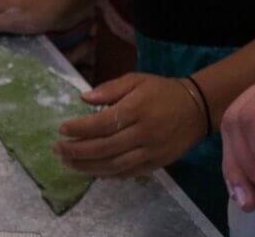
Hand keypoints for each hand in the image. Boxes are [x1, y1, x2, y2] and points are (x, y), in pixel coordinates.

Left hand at [54, 73, 205, 178]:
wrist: (197, 109)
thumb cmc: (161, 91)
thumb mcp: (136, 80)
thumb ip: (109, 89)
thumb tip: (83, 98)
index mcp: (137, 110)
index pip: (103, 124)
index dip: (80, 129)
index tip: (61, 130)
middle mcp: (144, 134)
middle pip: (105, 148)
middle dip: (77, 151)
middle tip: (57, 150)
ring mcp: (151, 152)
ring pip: (115, 165)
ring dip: (88, 166)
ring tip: (67, 163)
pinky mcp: (157, 164)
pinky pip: (129, 173)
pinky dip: (108, 174)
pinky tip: (91, 172)